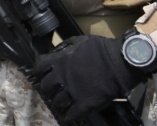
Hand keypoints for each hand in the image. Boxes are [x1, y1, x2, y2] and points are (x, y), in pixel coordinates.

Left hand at [33, 35, 148, 121]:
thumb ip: (65, 47)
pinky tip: (69, 115)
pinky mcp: (83, 104)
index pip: (39, 68)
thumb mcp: (78, 41)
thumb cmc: (100, 49)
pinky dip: (68, 115)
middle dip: (48, 88)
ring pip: (56, 102)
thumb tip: (58, 52)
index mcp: (59, 61)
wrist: (118, 62)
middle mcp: (61, 78)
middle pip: (46, 86)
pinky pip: (70, 114)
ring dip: (58, 102)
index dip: (39, 72)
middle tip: (53, 89)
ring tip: (62, 102)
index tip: (41, 74)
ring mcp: (71, 92)